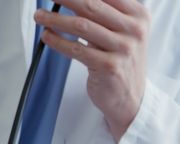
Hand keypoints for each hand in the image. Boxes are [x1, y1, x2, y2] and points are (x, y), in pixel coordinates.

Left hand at [35, 0, 149, 141]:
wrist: (130, 97)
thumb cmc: (121, 61)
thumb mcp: (122, 32)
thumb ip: (105, 14)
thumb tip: (73, 1)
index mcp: (138, 15)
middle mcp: (134, 30)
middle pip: (92, 5)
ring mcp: (122, 48)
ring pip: (81, 26)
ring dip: (55, 19)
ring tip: (40, 17)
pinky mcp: (108, 66)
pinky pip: (76, 49)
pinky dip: (58, 41)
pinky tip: (47, 36)